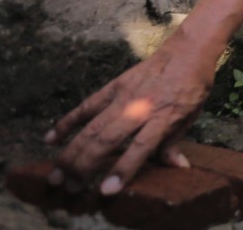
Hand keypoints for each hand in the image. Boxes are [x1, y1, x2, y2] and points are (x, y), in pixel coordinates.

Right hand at [44, 38, 213, 194]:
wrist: (187, 51)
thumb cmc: (192, 86)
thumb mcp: (191, 116)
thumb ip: (174, 142)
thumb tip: (176, 168)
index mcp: (163, 117)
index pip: (140, 147)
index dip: (123, 169)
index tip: (106, 190)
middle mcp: (140, 107)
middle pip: (108, 139)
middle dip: (86, 166)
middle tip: (71, 187)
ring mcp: (124, 95)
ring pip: (92, 126)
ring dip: (72, 151)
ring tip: (57, 173)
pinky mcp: (114, 86)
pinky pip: (87, 106)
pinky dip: (68, 121)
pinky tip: (50, 138)